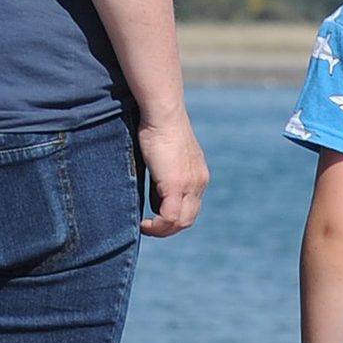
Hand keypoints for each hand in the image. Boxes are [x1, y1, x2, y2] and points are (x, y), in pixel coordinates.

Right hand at [136, 116, 208, 238]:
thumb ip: (163, 174)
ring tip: (145, 226)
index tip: (152, 216)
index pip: (190, 207)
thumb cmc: (157, 127)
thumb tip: (151, 191)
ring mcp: (190, 185)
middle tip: (148, 226)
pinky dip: (157, 226)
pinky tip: (143, 223)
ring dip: (162, 229)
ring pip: (181, 221)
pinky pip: (169, 217)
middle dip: (167, 228)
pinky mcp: (176, 185)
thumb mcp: (164, 155)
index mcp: (198, 175)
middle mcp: (199, 182)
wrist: (162, 113)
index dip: (172, 217)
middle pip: (188, 219)